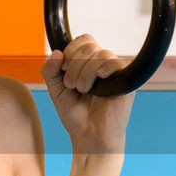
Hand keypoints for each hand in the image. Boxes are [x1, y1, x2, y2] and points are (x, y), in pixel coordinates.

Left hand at [40, 34, 133, 153]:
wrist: (89, 135)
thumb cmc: (75, 113)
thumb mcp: (55, 90)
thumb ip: (50, 71)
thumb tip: (55, 52)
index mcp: (88, 62)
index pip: (83, 40)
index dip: (70, 51)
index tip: (63, 70)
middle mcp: (103, 64)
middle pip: (89, 46)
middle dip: (74, 64)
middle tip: (71, 85)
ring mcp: (115, 71)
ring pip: (100, 54)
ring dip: (85, 72)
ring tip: (82, 90)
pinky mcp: (126, 81)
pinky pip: (116, 63)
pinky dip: (103, 70)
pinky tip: (98, 82)